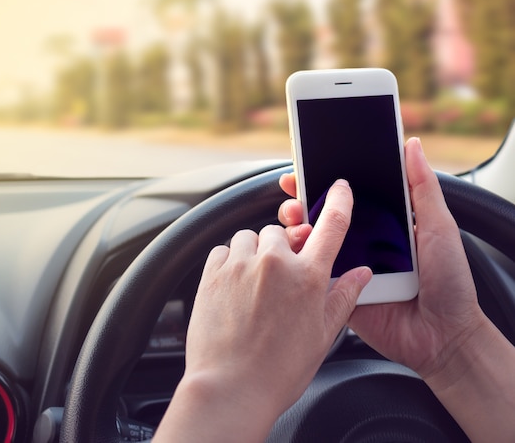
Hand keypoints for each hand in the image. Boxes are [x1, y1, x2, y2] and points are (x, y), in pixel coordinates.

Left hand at [154, 179, 371, 441]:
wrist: (230, 387)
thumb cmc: (278, 369)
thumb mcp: (323, 335)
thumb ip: (344, 297)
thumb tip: (362, 273)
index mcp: (309, 277)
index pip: (332, 225)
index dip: (338, 201)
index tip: (338, 188)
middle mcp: (275, 263)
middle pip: (283, 232)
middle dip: (284, 248)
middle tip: (282, 276)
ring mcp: (242, 265)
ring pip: (251, 237)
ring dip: (255, 253)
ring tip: (255, 284)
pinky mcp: (213, 273)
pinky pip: (224, 249)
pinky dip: (230, 261)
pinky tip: (234, 286)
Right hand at [278, 137, 484, 381]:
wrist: (443, 335)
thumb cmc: (448, 281)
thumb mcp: (439, 227)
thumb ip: (422, 187)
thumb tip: (411, 145)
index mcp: (381, 224)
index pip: (346, 197)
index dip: (323, 181)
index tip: (303, 169)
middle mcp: (360, 243)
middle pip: (321, 218)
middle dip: (300, 204)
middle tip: (292, 199)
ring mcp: (347, 268)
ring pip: (312, 244)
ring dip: (296, 231)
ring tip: (297, 226)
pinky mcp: (338, 293)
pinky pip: (314, 275)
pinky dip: (300, 263)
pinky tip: (298, 254)